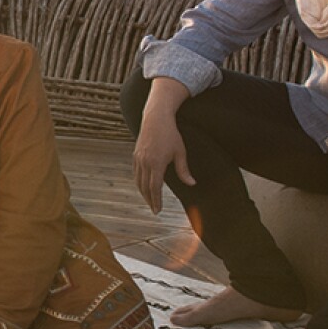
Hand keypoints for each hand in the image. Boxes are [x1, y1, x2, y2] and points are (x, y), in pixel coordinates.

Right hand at [133, 83, 194, 212]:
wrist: (156, 119)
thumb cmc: (171, 134)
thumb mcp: (180, 152)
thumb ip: (184, 170)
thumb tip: (192, 184)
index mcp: (156, 163)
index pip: (155, 187)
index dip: (156, 200)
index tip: (158, 210)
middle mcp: (145, 162)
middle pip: (145, 187)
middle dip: (150, 199)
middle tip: (154, 209)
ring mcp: (138, 158)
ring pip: (138, 181)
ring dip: (143, 192)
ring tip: (150, 200)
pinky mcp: (135, 155)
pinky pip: (136, 173)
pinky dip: (139, 182)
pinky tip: (143, 186)